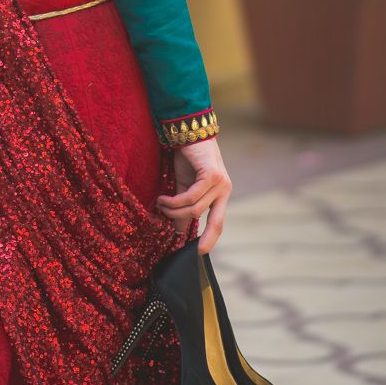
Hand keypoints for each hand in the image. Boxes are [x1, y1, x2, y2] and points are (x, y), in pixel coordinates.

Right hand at [156, 139, 231, 254]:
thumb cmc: (187, 158)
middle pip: (214, 221)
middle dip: (199, 234)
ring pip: (196, 209)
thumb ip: (184, 207)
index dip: (211, 238)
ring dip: (174, 211)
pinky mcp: (212, 175)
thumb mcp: (184, 186)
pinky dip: (175, 201)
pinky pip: (192, 197)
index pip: (219, 222)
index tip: (200, 253)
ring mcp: (221, 182)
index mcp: (221, 194)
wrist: (187, 131)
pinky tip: (163, 199)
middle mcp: (225, 189)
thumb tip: (177, 231)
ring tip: (160, 204)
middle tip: (171, 231)